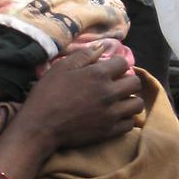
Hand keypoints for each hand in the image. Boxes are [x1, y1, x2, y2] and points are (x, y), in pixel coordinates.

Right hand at [16, 45, 142, 148]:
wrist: (41, 126)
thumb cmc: (48, 93)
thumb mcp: (61, 68)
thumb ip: (83, 56)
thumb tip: (101, 47)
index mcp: (98, 74)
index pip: (123, 63)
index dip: (116, 64)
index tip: (109, 69)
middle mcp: (110, 93)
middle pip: (135, 83)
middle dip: (128, 80)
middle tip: (116, 84)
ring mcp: (112, 113)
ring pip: (137, 104)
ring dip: (130, 100)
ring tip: (119, 101)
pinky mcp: (110, 131)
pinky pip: (130, 124)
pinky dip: (125, 118)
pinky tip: (115, 116)